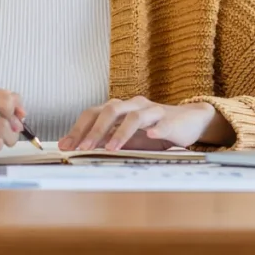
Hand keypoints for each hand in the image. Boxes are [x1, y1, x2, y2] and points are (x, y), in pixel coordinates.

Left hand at [58, 96, 234, 151]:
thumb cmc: (154, 130)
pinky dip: (156, 129)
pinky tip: (151, 136)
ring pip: (134, 116)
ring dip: (121, 133)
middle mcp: (133, 105)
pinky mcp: (171, 120)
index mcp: (120, 108)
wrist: (189, 121)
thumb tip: (77, 148)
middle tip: (82, 149)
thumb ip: (106, 139)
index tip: (65, 146)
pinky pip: (162, 123)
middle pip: (110, 110)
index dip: (78, 128)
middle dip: (95, 131)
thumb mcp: (127, 137)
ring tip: (111, 148)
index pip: (93, 113)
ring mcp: (152, 111)